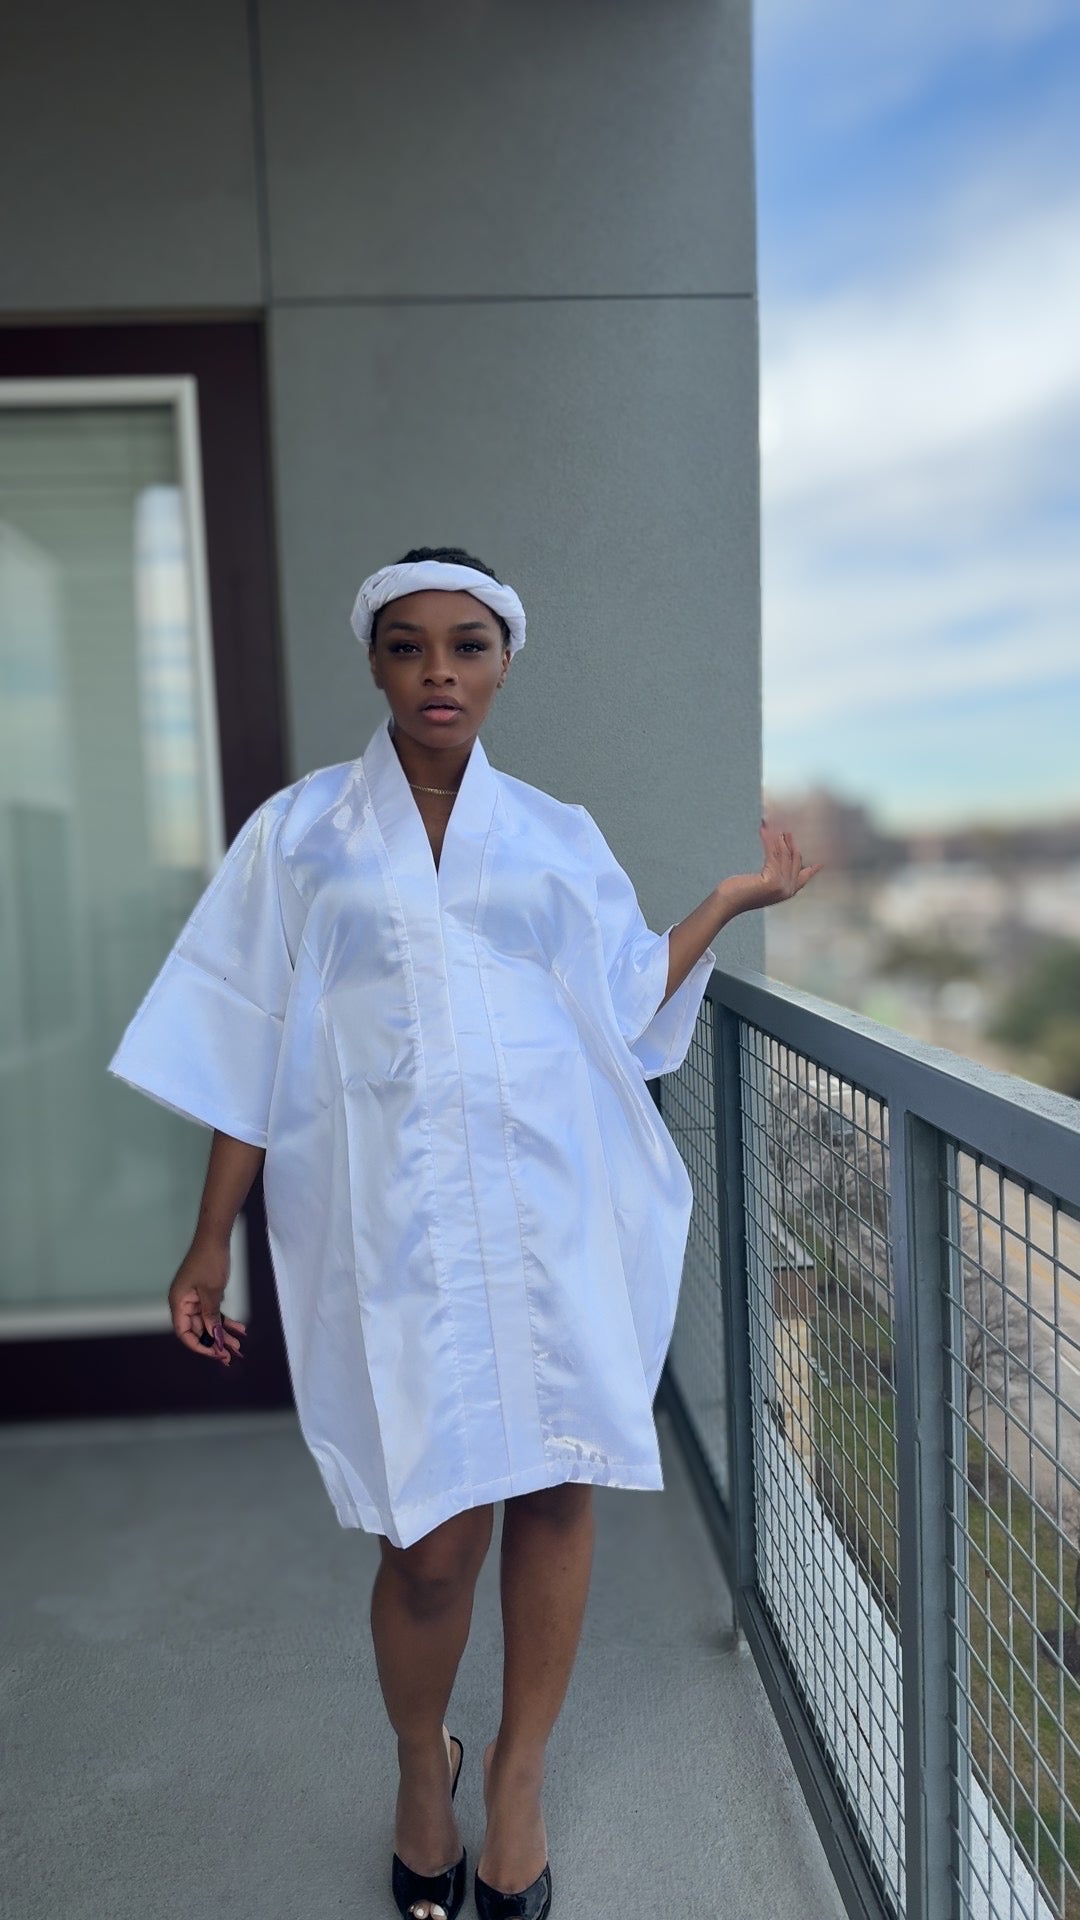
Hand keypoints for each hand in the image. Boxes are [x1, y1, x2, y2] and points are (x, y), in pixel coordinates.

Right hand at [168, 1241, 245, 1366]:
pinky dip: (224, 1320)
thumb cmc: (209, 1260)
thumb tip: (212, 1336)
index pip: (184, 1332)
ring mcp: (195, 1298)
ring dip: (222, 1333)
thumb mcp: (211, 1292)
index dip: (198, 1345)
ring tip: (238, 1345)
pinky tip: (239, 1328)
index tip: (214, 1352)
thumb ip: (210, 1315)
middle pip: (197, 1329)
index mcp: (179, 1303)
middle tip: (230, 1355)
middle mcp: (184, 1303)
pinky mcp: (206, 1294)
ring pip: (208, 1322)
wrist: (215, 1237)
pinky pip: (214, 1312)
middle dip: (214, 1342)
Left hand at [719, 820, 823, 911]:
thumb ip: (774, 875)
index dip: (812, 868)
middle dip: (791, 844)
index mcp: (788, 892)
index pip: (804, 877)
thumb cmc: (740, 892)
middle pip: (795, 860)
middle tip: (787, 831)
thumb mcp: (763, 884)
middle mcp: (788, 890)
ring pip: (784, 855)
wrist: (728, 901)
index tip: (821, 863)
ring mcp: (781, 886)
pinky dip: (769, 840)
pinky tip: (764, 831)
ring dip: (778, 839)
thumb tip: (780, 856)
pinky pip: (773, 854)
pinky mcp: (772, 880)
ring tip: (774, 827)